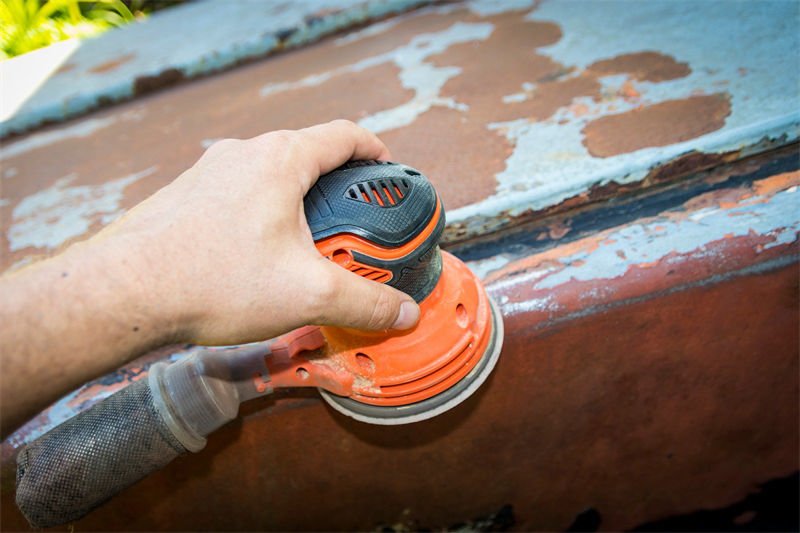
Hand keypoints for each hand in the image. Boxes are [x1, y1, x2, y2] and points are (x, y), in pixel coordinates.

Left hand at [98, 119, 419, 344]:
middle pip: (306, 155)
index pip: (343, 136)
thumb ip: (365, 303)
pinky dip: (262, 216)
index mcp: (280, 159)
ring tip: (310, 245)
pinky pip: (238, 196)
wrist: (123, 292)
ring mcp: (208, 173)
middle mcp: (243, 154)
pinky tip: (259, 257)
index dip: (374, 151)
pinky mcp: (185, 197)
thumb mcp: (307, 295)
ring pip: (269, 177)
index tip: (387, 171)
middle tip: (355, 223)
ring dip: (297, 202)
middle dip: (337, 186)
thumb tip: (406, 314)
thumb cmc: (212, 280)